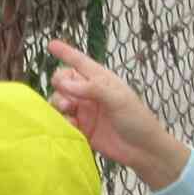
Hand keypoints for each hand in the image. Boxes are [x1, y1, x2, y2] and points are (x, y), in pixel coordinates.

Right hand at [44, 40, 193, 189]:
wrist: (142, 150)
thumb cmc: (137, 120)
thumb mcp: (118, 99)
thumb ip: (92, 89)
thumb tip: (65, 84)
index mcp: (101, 80)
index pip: (80, 62)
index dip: (65, 53)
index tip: (50, 44)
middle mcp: (89, 93)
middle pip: (64, 81)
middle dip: (60, 84)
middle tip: (67, 96)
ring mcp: (84, 111)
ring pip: (59, 100)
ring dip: (59, 102)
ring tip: (68, 110)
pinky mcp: (80, 128)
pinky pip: (62, 120)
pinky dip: (63, 120)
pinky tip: (72, 125)